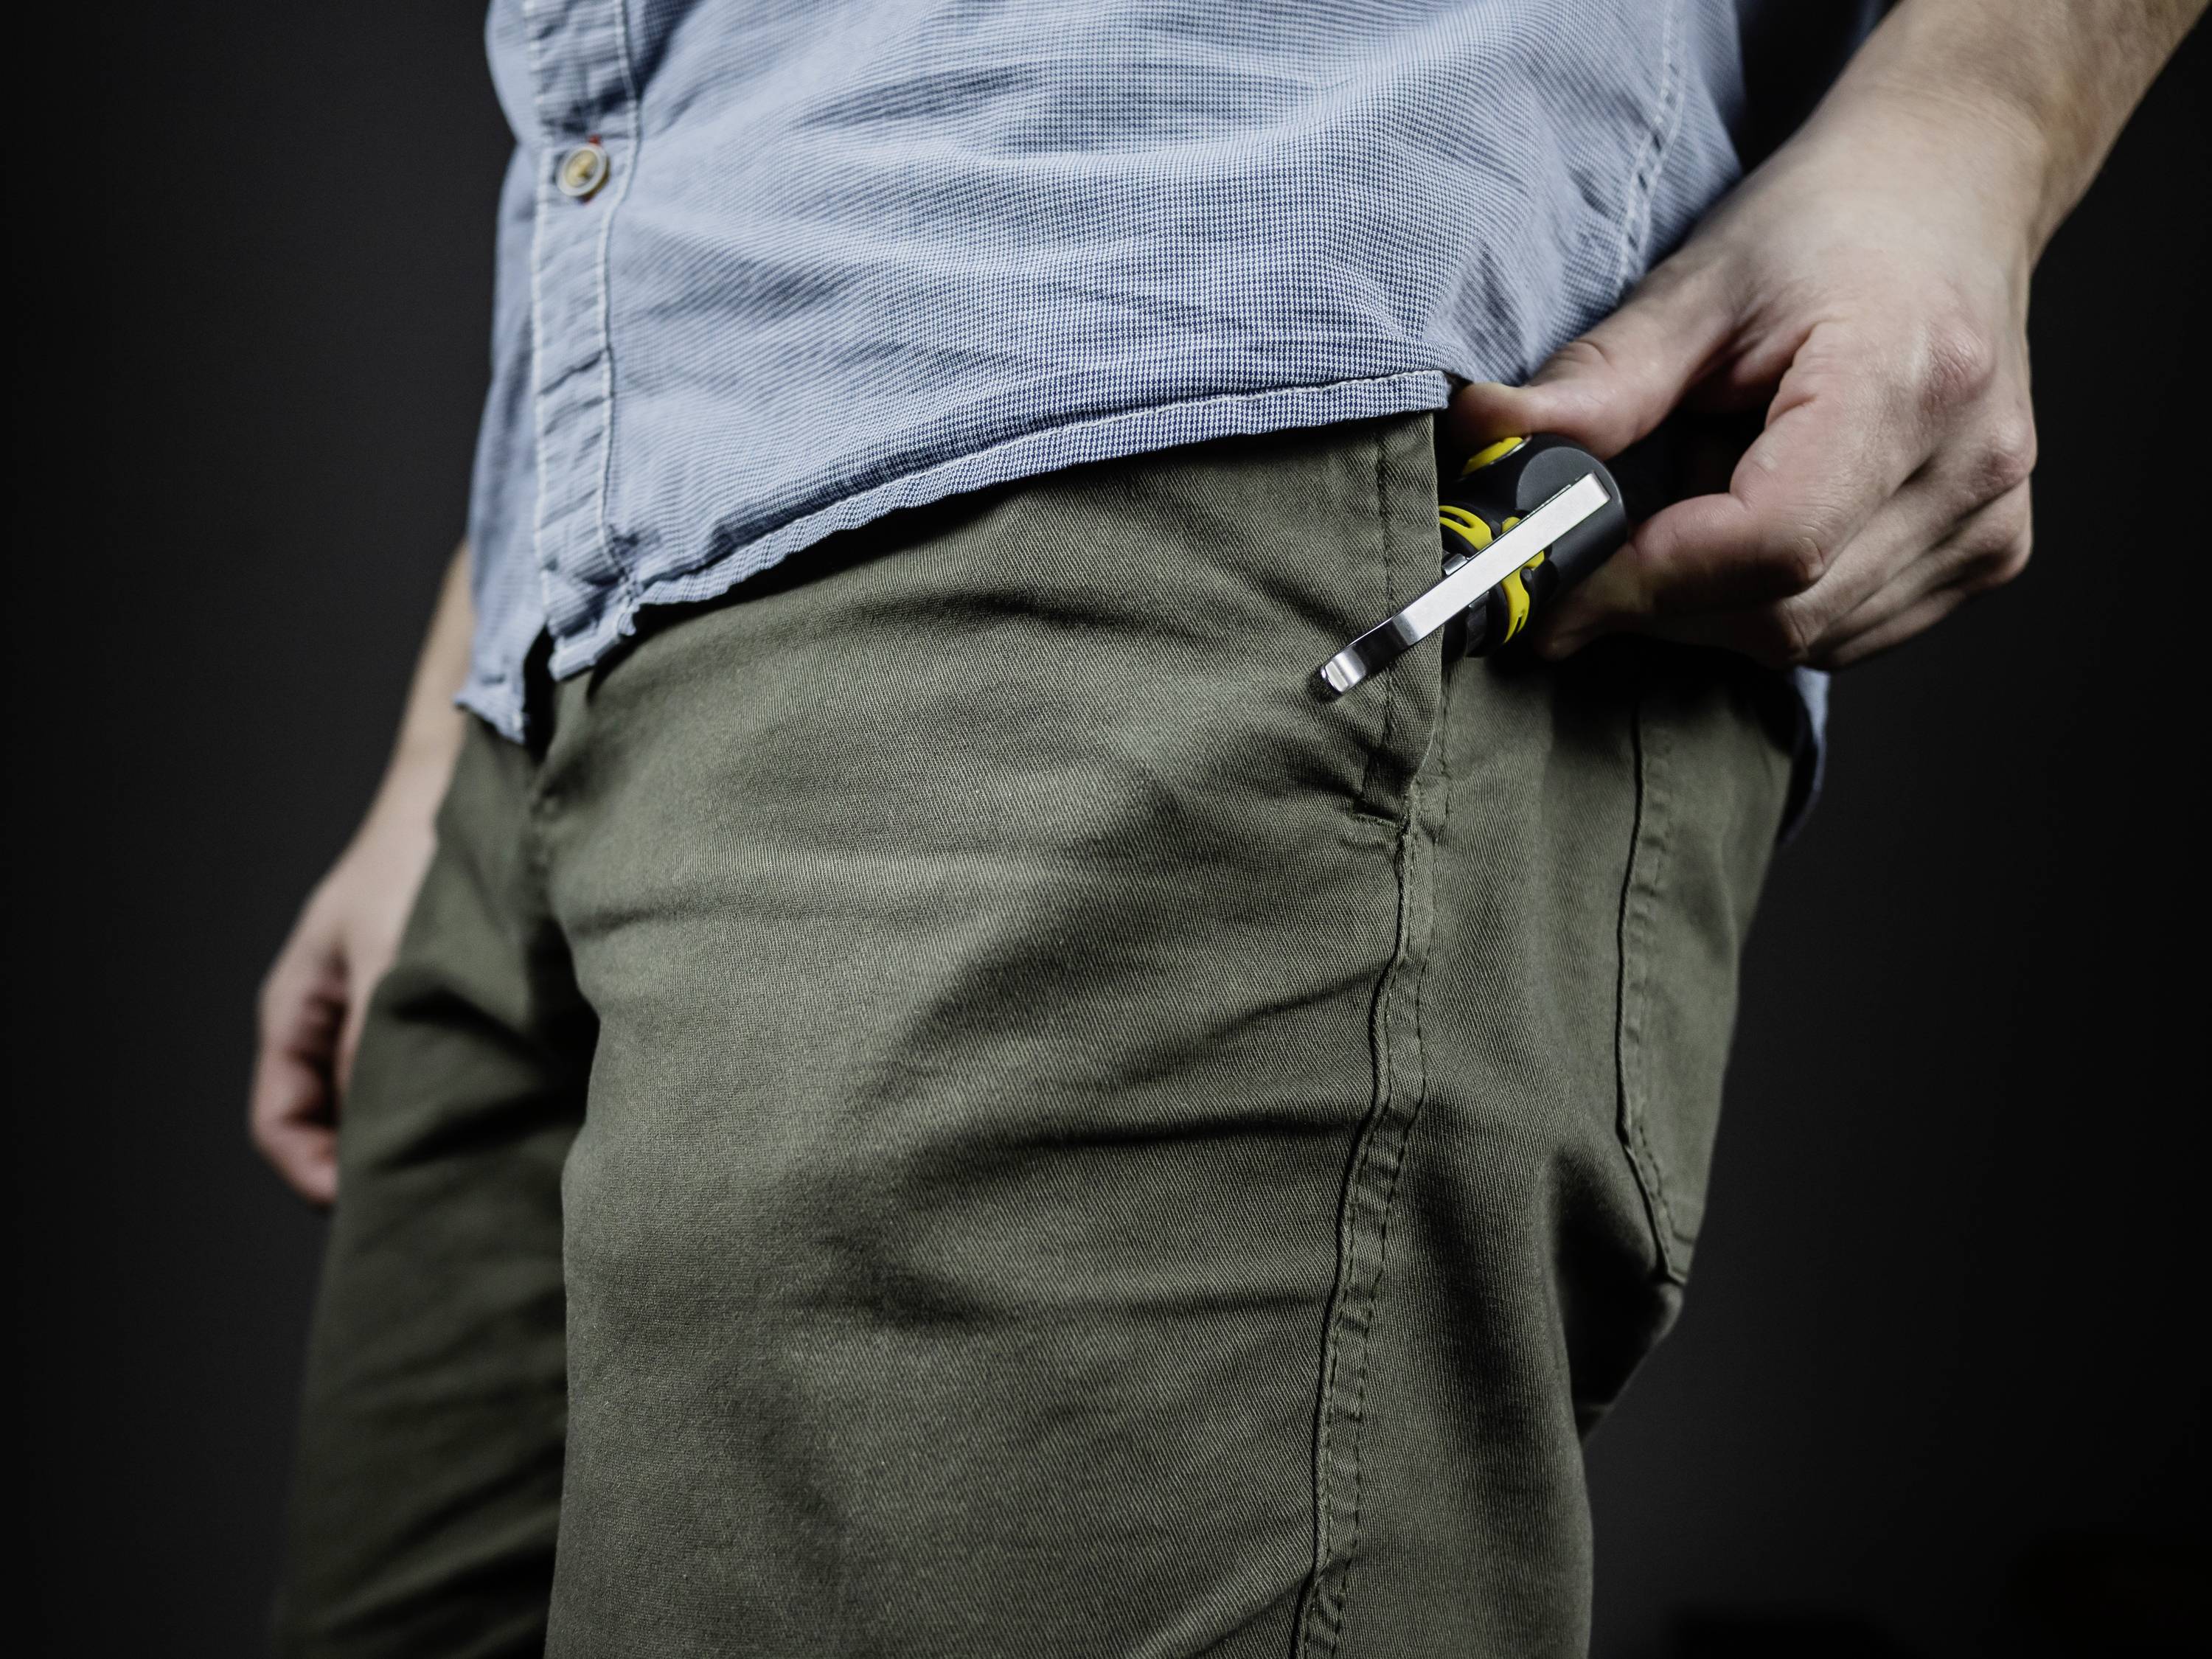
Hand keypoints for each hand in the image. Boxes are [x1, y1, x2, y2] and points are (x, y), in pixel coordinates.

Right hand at [250, 788, 441, 1205]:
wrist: (470, 790)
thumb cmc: (415, 857)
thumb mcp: (388, 956)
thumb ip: (375, 1042)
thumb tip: (384, 1130)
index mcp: (298, 1013)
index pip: (281, 1124)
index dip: (317, 1175)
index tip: (376, 1199)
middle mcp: (337, 1024)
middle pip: (336, 1126)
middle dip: (377, 1164)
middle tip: (439, 1199)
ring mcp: (386, 1017)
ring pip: (389, 1102)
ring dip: (425, 1132)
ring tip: (478, 1161)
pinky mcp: (444, 1009)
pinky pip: (437, 1072)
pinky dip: (461, 1098)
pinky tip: (509, 1113)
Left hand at [1448, 81, 2048, 669]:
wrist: (1950, 189)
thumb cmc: (1828, 226)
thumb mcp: (1694, 288)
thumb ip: (1596, 387)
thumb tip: (1486, 446)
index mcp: (1906, 383)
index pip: (1769, 544)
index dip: (1645, 584)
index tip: (1554, 587)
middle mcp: (1969, 466)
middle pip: (1779, 614)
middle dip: (1659, 600)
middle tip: (1596, 545)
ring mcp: (1990, 521)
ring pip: (1804, 641)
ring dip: (1714, 599)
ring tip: (1709, 485)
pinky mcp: (1987, 553)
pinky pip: (1845, 634)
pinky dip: (1770, 600)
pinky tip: (1761, 512)